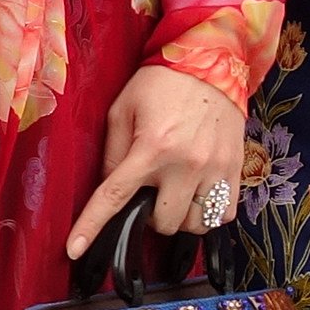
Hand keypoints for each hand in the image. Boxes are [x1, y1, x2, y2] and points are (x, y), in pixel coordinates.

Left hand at [66, 65, 245, 260]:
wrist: (211, 59)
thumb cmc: (161, 82)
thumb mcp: (123, 109)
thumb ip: (113, 152)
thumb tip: (108, 187)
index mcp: (151, 148)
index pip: (115, 198)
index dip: (91, 226)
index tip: (74, 250)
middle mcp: (185, 164)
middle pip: (163, 223)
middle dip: (151, 214)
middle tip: (150, 190)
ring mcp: (215, 169)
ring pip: (195, 225)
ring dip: (180, 217)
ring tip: (175, 193)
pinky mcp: (236, 168)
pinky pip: (224, 214)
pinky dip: (209, 214)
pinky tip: (199, 196)